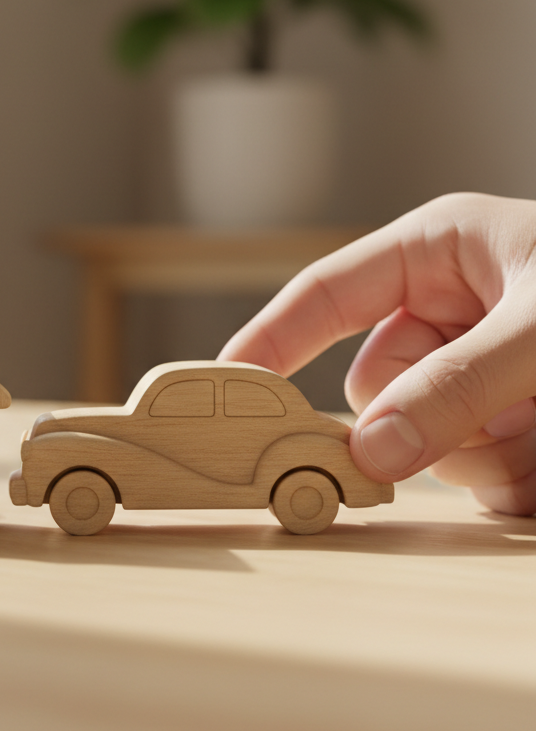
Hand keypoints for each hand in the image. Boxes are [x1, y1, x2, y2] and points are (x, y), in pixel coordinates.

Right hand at [219, 193, 535, 514]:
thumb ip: (457, 383)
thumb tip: (373, 451)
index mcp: (435, 253)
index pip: (325, 294)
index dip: (272, 337)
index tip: (224, 381)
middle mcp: (446, 312)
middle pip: (376, 388)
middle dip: (428, 418)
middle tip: (506, 413)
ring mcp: (472, 370)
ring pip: (419, 439)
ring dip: (483, 453)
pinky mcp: (504, 420)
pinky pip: (472, 472)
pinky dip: (509, 477)